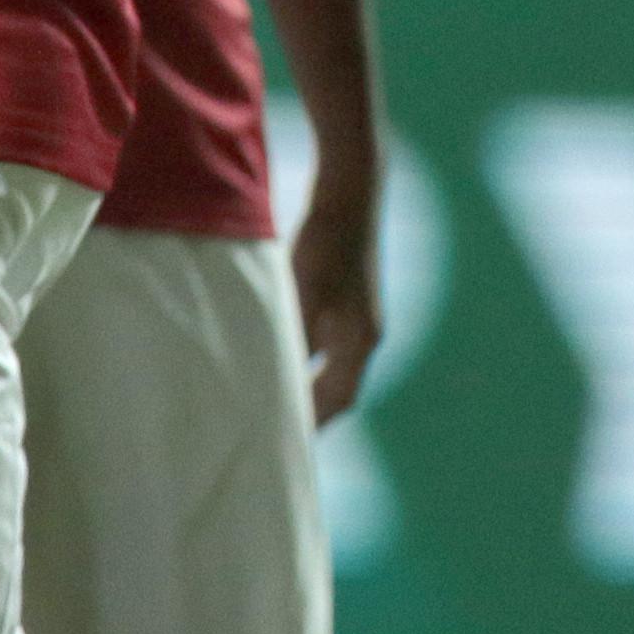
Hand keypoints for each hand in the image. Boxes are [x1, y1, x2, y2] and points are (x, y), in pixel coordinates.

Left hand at [294, 155, 385, 423]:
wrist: (352, 189)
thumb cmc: (326, 239)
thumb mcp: (302, 289)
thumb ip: (289, 335)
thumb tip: (268, 375)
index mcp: (360, 340)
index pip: (336, 400)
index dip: (309, 424)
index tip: (281, 444)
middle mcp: (365, 334)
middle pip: (336, 388)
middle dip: (307, 410)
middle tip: (272, 431)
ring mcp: (359, 315)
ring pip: (329, 363)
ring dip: (303, 381)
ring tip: (267, 397)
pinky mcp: (348, 296)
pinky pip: (324, 341)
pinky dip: (302, 354)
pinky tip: (275, 349)